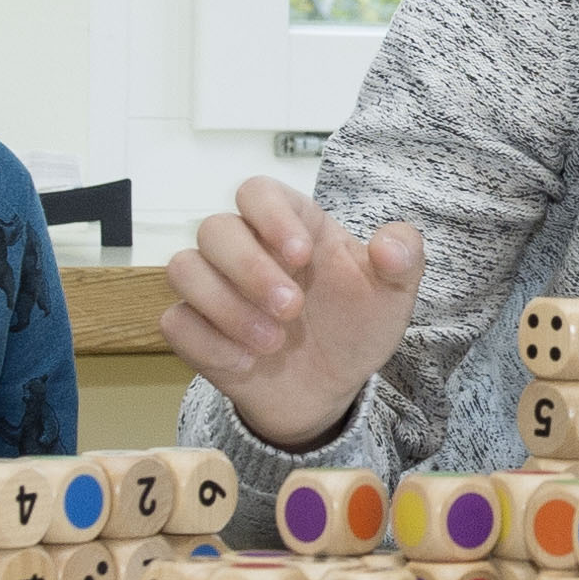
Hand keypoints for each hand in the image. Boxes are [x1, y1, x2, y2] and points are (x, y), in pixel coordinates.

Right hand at [160, 176, 426, 452]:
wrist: (332, 388)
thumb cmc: (355, 326)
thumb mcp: (393, 294)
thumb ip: (403, 258)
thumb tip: (389, 246)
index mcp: (291, 225)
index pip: (256, 191)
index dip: (270, 215)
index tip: (301, 255)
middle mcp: (246, 249)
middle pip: (213, 229)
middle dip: (249, 270)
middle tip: (292, 310)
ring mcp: (215, 288)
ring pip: (183, 269)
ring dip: (225, 307)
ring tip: (272, 342)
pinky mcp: (196, 329)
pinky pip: (175, 322)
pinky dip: (208, 343)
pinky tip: (246, 363)